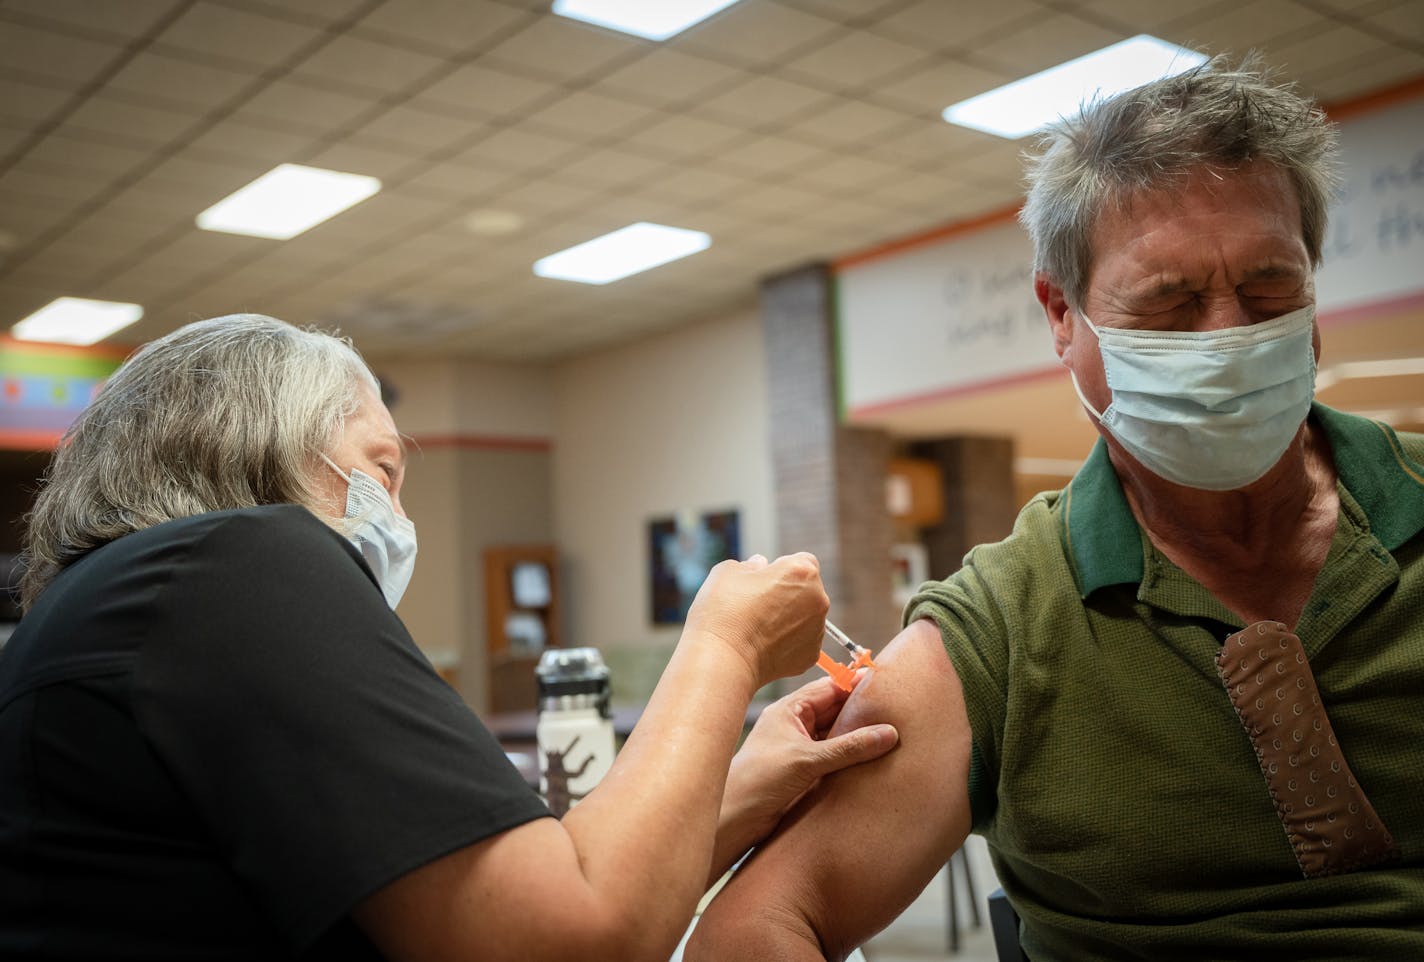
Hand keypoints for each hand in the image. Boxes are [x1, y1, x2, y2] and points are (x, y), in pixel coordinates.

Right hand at [683, 553, 828, 688]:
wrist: (724, 659)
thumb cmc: (724, 611)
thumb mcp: (729, 572)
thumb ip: (750, 564)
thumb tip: (760, 566)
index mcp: (802, 572)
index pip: (803, 561)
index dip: (782, 568)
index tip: (763, 580)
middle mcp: (818, 599)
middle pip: (807, 590)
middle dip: (788, 594)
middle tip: (758, 605)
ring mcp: (817, 630)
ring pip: (805, 618)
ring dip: (788, 619)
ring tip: (757, 628)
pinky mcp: (811, 656)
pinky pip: (801, 642)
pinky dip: (787, 643)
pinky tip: (763, 645)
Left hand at [713, 675, 897, 875]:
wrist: (735, 818)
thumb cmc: (759, 780)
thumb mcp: (808, 760)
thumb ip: (850, 747)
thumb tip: (887, 734)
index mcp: (789, 710)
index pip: (828, 688)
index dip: (855, 684)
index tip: (883, 681)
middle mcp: (793, 725)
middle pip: (834, 710)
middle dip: (860, 710)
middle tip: (894, 708)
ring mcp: (798, 748)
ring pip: (835, 734)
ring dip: (856, 735)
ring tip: (890, 732)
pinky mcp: (802, 770)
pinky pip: (832, 756)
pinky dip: (850, 756)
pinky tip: (869, 760)